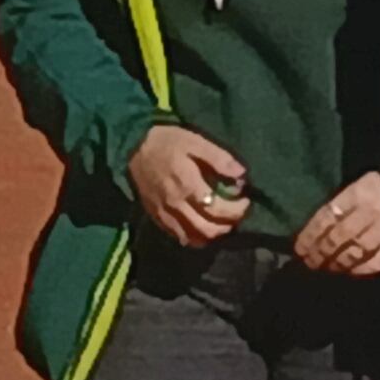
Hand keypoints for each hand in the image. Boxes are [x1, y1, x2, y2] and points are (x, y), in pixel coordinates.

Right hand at [127, 125, 250, 246]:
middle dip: (228, 225)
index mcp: (188, 186)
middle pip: (208, 229)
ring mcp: (165, 214)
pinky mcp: (157, 217)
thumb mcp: (195, 142)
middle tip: (237, 213)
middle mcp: (176, 205)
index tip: (245, 200)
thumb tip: (242, 174)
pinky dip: (195, 237)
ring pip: (194, 238)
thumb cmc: (167, 142)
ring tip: (222, 222)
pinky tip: (203, 227)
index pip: (218, 210)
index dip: (237, 210)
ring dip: (213, 234)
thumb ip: (219, 159)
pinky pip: (179, 237)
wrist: (133, 148)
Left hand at [290, 170, 379, 276]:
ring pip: (354, 252)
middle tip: (308, 262)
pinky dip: (355, 270)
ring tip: (322, 269)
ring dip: (334, 263)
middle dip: (320, 252)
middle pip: (339, 236)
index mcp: (359, 192)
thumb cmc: (374, 193)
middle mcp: (373, 211)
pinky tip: (344, 272)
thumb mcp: (355, 189)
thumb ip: (336, 209)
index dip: (311, 235)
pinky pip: (372, 263)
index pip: (328, 216)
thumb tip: (309, 237)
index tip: (299, 249)